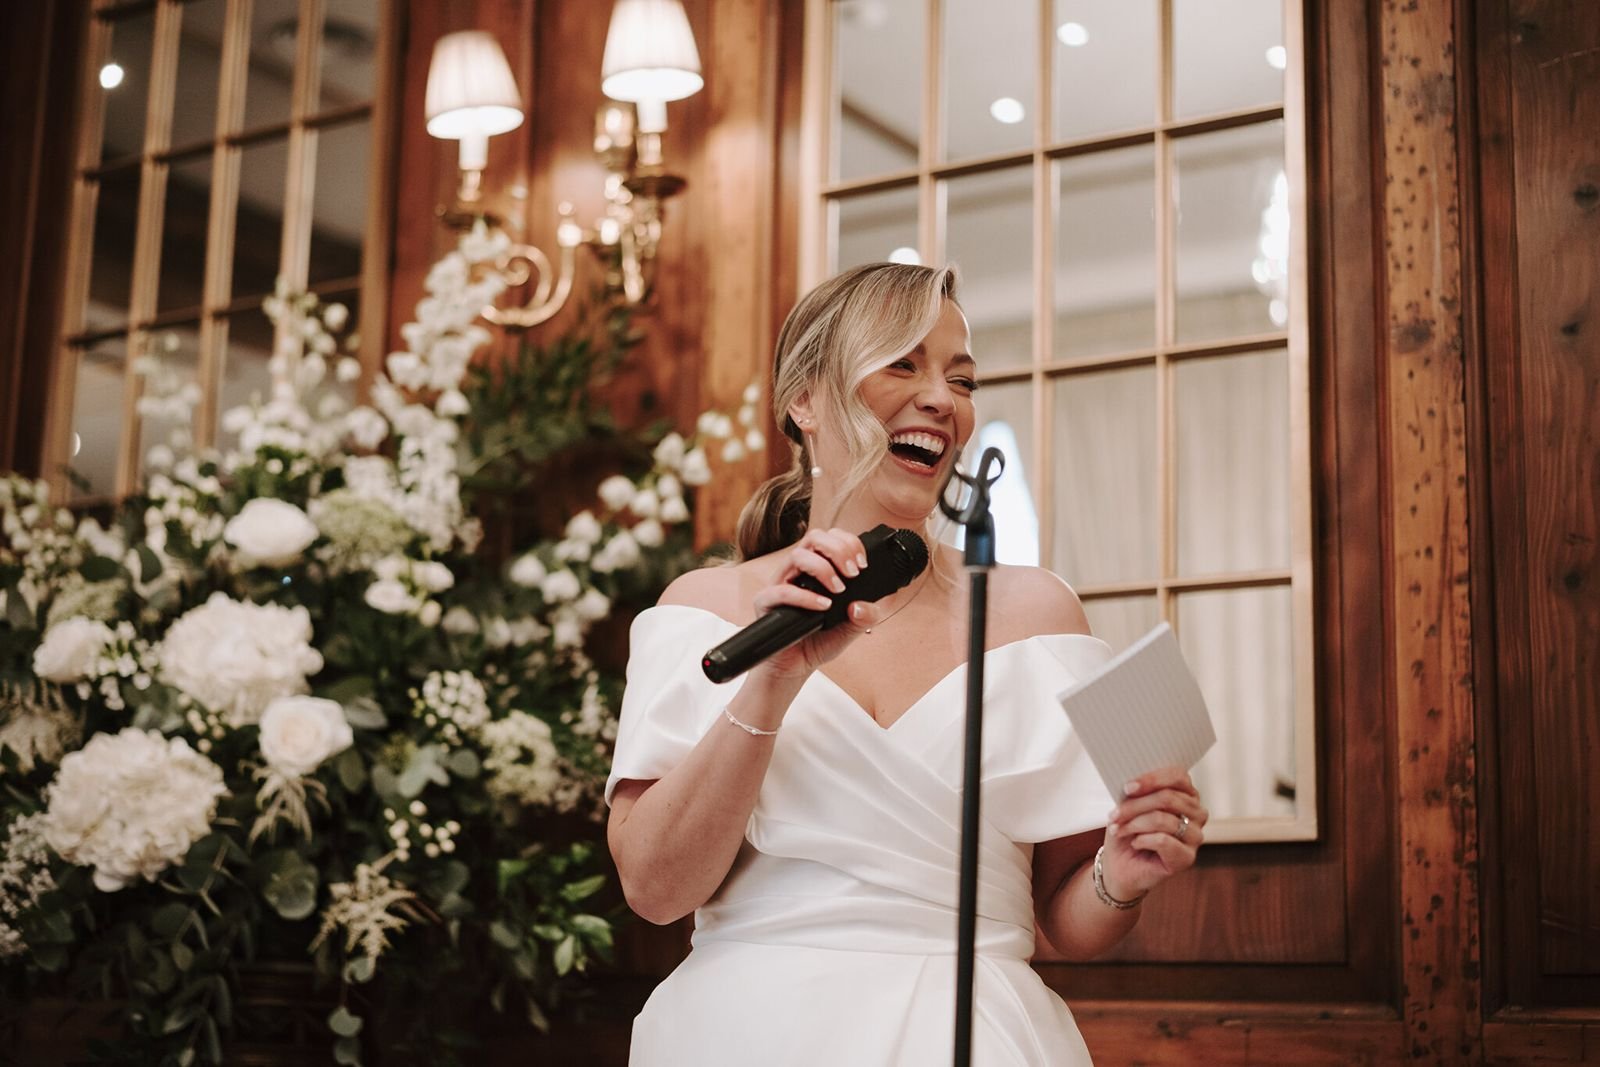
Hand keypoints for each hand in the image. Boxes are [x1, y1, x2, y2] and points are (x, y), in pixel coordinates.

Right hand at [752, 527, 882, 678]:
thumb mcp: (851, 629)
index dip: (849, 542)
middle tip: (854, 573)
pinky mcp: (766, 602)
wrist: (795, 667)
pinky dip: (806, 597)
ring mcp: (780, 583)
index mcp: (816, 569)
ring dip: (823, 569)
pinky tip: (824, 606)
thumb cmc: (819, 641)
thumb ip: (866, 616)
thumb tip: (864, 605)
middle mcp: (797, 571)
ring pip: (797, 556)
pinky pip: (782, 590)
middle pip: (813, 537)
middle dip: (838, 549)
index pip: (830, 537)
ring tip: (839, 590)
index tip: (863, 564)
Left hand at [1100, 766, 1206, 900]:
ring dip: (1133, 824)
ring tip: (1119, 830)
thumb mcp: (1127, 805)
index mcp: (1186, 794)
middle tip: (1114, 815)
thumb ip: (1137, 792)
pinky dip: (1142, 840)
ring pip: (1163, 819)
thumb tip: (1134, 783)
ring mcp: (1195, 836)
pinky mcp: (1187, 857)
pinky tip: (1135, 844)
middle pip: (1167, 798)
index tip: (1127, 788)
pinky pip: (1163, 840)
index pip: (1178, 776)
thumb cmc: (1127, 832)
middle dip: (1134, 806)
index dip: (1152, 779)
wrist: (1121, 866)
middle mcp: (1196, 813)